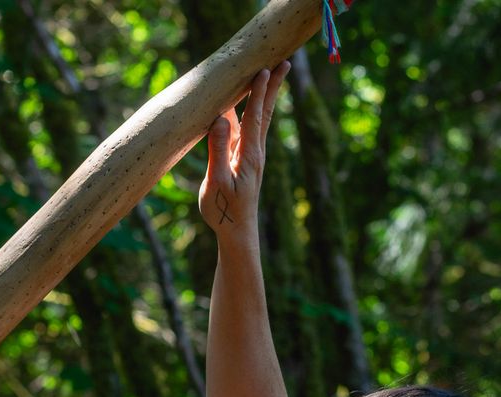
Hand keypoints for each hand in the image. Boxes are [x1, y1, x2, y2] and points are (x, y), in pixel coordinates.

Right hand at [198, 62, 289, 235]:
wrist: (237, 230)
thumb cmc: (224, 211)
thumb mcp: (216, 182)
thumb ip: (217, 151)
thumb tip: (221, 119)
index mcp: (249, 155)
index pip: (255, 117)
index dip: (258, 93)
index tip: (264, 69)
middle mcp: (254, 151)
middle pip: (265, 112)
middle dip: (273, 87)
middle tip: (284, 62)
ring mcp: (250, 154)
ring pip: (258, 118)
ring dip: (264, 95)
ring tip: (269, 74)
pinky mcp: (243, 159)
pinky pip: (246, 128)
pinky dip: (248, 110)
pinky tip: (240, 102)